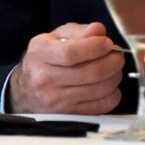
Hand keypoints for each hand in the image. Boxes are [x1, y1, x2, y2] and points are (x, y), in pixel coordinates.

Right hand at [9, 22, 123, 113]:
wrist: (27, 90)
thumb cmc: (45, 60)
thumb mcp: (55, 38)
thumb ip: (78, 31)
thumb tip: (99, 30)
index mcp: (40, 54)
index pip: (71, 53)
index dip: (95, 47)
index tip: (107, 43)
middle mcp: (45, 79)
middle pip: (90, 72)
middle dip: (112, 61)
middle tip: (116, 55)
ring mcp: (57, 100)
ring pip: (100, 89)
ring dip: (115, 76)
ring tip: (113, 68)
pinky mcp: (70, 114)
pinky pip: (103, 105)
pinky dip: (113, 94)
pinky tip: (108, 85)